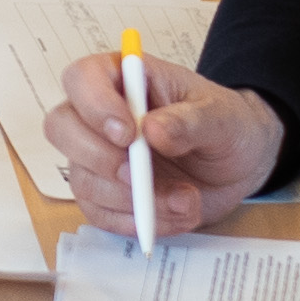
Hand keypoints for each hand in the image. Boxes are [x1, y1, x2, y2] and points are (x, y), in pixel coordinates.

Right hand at [45, 51, 283, 229]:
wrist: (238, 165)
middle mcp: (101, 116)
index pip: (82, 78)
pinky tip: (173, 216)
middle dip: (98, 159)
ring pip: (81, 179)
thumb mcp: (221, 117)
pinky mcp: (107, 195)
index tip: (127, 134)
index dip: (94, 106)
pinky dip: (135, 222)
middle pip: (61, 128)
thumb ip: (190, 121)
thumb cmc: (226, 126)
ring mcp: (98, 157)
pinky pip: (99, 214)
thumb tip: (152, 129)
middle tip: (138, 177)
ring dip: (131, 200)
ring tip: (185, 201)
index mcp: (125, 78)